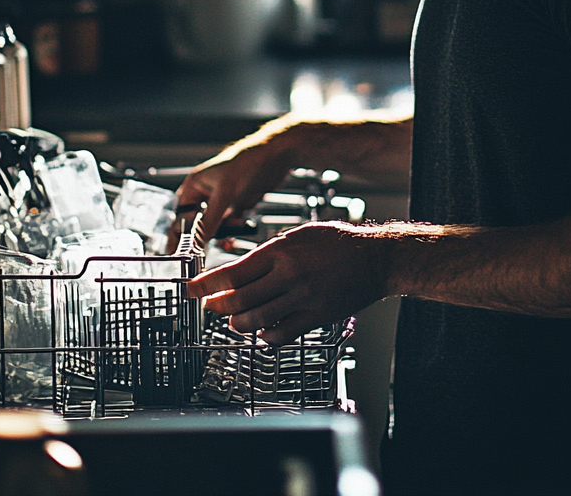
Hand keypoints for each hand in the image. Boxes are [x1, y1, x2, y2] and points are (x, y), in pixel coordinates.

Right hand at [170, 135, 292, 249]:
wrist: (275, 156)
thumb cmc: (247, 163)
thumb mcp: (225, 194)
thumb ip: (210, 219)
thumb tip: (196, 242)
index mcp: (195, 185)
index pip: (181, 215)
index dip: (178, 234)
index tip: (176, 253)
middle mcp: (206, 192)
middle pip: (197, 222)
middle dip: (201, 236)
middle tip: (202, 253)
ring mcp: (223, 199)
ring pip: (215, 225)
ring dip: (221, 233)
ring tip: (228, 238)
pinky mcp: (237, 204)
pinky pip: (230, 223)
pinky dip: (233, 230)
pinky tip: (240, 228)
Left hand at [187, 222, 388, 343]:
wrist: (376, 258)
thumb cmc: (340, 242)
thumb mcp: (300, 234)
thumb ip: (273, 250)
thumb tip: (247, 266)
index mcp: (281, 251)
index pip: (234, 271)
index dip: (209, 283)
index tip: (194, 288)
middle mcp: (289, 275)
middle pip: (240, 299)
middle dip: (218, 306)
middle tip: (209, 306)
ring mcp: (302, 299)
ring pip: (257, 319)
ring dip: (238, 323)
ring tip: (232, 321)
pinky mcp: (315, 316)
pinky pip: (282, 333)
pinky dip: (266, 336)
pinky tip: (261, 333)